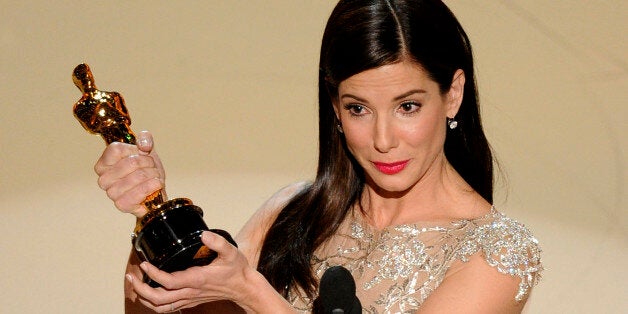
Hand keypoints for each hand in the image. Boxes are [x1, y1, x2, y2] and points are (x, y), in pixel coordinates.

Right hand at [94, 131, 165, 216]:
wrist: (155, 189)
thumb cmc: (146, 169)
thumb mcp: (146, 148)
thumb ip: (145, 138)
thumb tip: (143, 145)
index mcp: (104, 163)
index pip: (116, 149)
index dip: (135, 150)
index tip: (142, 154)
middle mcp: (103, 179)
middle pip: (131, 163)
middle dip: (148, 163)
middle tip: (152, 168)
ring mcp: (111, 193)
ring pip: (137, 177)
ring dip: (152, 175)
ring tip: (154, 177)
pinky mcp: (122, 205)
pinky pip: (138, 193)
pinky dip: (151, 187)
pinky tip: (155, 185)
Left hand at [126, 231, 256, 312]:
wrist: (243, 288)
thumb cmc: (237, 270)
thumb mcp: (231, 252)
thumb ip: (218, 242)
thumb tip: (204, 234)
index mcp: (197, 279)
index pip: (169, 281)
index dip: (154, 274)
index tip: (144, 263)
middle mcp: (190, 292)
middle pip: (159, 298)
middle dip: (141, 289)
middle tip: (131, 276)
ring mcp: (189, 299)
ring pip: (161, 306)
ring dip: (145, 298)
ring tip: (135, 285)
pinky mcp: (190, 302)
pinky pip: (168, 308)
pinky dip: (154, 303)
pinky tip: (149, 293)